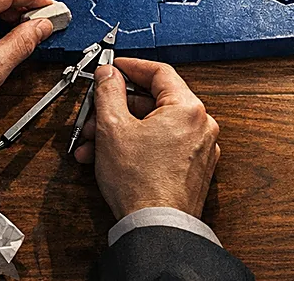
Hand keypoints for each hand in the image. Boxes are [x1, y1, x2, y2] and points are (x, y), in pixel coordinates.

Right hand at [74, 58, 219, 219]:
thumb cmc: (141, 184)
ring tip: (92, 145)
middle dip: (117, 109)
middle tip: (93, 113)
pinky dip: (136, 146)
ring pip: (154, 127)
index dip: (131, 67)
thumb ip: (110, 93)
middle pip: (154, 102)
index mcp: (188, 108)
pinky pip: (161, 146)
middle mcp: (201, 125)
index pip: (160, 72)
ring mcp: (199, 148)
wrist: (156, 226)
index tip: (114, 68)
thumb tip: (109, 74)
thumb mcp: (113, 128)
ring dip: (120, 131)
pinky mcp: (192, 168)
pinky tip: (108, 158)